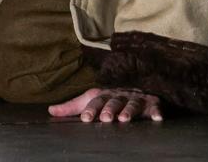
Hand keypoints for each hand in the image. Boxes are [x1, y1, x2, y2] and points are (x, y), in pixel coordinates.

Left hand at [49, 86, 163, 122]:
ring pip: (133, 103)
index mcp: (104, 95)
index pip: (95, 101)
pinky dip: (157, 112)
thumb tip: (50, 111)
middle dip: (109, 109)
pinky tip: (157, 118)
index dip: (90, 109)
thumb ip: (71, 107)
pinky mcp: (153, 104)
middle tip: (106, 118)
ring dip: (129, 111)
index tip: (85, 119)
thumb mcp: (90, 101)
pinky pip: (156, 107)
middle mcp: (120, 95)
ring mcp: (137, 98)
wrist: (136, 87)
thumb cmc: (109, 98)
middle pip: (114, 101)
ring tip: (125, 119)